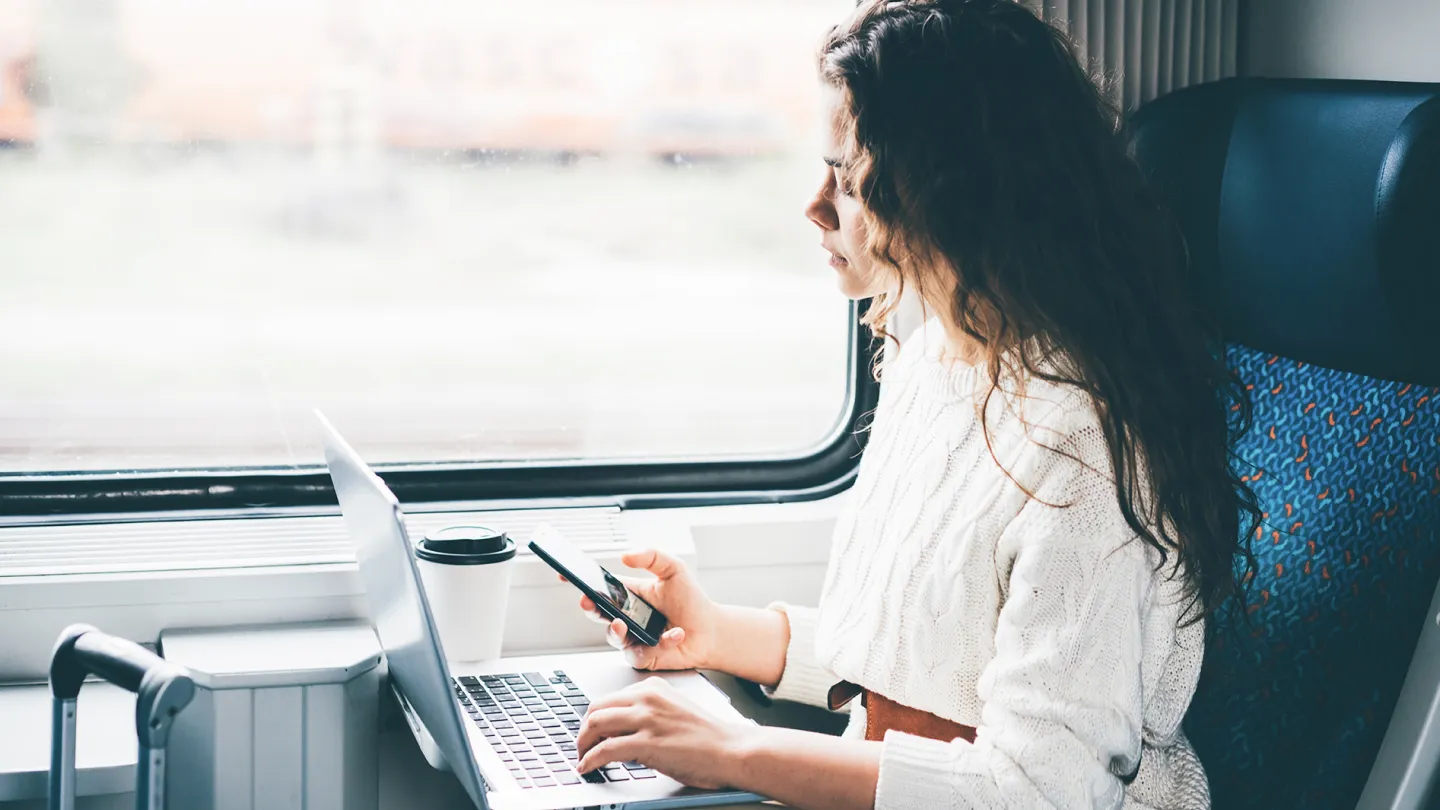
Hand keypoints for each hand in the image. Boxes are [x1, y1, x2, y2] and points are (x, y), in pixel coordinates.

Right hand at [568, 549, 720, 671]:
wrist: (711, 630)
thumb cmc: (691, 600)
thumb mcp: (674, 569)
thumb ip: (652, 556)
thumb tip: (626, 555)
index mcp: (628, 595)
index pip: (600, 588)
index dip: (581, 581)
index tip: (566, 573)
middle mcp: (626, 617)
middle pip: (598, 614)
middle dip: (589, 608)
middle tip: (587, 602)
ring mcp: (632, 638)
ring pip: (613, 637)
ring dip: (616, 631)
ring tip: (622, 623)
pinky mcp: (643, 656)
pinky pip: (641, 653)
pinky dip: (660, 643)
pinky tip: (675, 633)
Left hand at [575, 676, 754, 789]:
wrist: (731, 750)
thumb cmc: (708, 736)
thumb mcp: (674, 711)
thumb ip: (648, 713)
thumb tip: (620, 731)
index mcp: (653, 688)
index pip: (609, 698)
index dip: (594, 718)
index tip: (590, 732)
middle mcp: (647, 698)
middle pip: (596, 707)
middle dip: (583, 729)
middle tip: (582, 745)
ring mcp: (647, 719)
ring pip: (595, 724)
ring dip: (582, 744)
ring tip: (582, 757)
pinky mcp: (647, 743)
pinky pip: (605, 750)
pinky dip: (590, 760)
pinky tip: (588, 768)